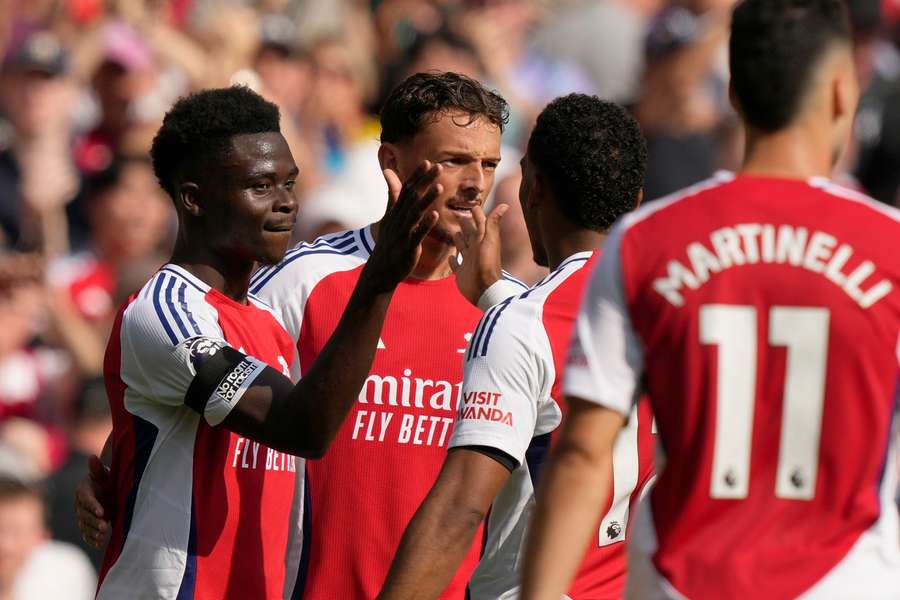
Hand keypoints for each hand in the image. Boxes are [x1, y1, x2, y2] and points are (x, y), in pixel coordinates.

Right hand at [74, 455, 111, 548]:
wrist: (105, 488)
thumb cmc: (105, 479)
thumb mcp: (103, 473)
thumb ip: (97, 468)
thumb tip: (93, 457)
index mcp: (83, 491)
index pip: (86, 499)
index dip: (93, 506)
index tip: (102, 512)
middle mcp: (80, 505)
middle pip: (85, 515)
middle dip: (94, 522)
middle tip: (104, 526)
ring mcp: (82, 516)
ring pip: (85, 526)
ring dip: (93, 532)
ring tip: (102, 536)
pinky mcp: (87, 524)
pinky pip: (86, 533)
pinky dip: (91, 539)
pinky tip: (98, 544)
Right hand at [362, 161, 441, 291]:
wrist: (382, 269)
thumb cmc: (389, 241)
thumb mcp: (389, 216)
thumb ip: (392, 194)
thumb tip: (388, 172)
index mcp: (396, 211)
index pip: (406, 189)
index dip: (417, 175)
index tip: (427, 162)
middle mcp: (399, 218)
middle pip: (412, 196)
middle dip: (425, 181)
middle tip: (438, 166)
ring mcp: (403, 232)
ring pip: (415, 212)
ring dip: (427, 199)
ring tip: (440, 187)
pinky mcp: (408, 246)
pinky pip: (418, 234)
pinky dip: (426, 224)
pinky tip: (436, 215)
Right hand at [449, 203, 507, 305]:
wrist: (484, 289)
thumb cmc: (487, 263)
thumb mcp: (489, 240)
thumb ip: (493, 223)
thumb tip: (505, 204)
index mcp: (482, 240)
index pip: (480, 224)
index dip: (477, 215)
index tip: (473, 206)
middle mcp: (475, 249)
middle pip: (469, 234)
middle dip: (465, 225)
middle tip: (459, 215)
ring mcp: (468, 261)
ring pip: (462, 247)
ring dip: (459, 240)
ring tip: (455, 233)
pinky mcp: (462, 273)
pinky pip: (456, 265)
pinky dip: (452, 261)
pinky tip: (450, 257)